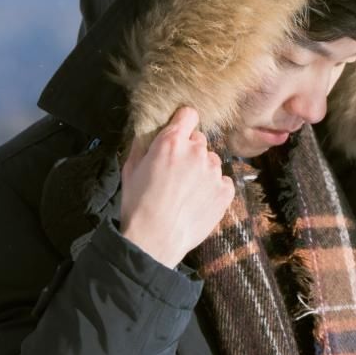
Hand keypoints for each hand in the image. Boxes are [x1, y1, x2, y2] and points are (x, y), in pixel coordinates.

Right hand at [119, 105, 237, 267]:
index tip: (179, 134)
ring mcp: (213, 171)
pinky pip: (223, 181)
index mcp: (171, 141)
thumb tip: (149, 131)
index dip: (183, 123)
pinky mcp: (225, 191)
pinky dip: (214, 188)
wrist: (155, 240)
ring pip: (211, 161)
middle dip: (190, 151)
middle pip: (200, 140)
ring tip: (187, 191)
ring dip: (202, 170)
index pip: (188, 114)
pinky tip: (198, 201)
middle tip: (177, 172)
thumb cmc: (138, 204)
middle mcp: (197, 151)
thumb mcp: (130, 168)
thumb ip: (143, 144)